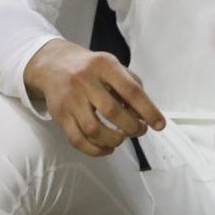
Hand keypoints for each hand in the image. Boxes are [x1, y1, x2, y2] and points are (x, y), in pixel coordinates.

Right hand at [24, 39, 165, 156]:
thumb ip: (132, 86)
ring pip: (93, 129)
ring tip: (123, 138)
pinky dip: (95, 150)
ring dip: (114, 139)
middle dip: (131, 127)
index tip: (159, 125)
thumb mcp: (114, 67)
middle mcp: (85, 81)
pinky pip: (77, 140)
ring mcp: (70, 99)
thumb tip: (145, 115)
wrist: (55, 65)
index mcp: (105, 66)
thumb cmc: (93, 68)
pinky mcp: (59, 116)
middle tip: (140, 131)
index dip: (147, 110)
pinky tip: (108, 148)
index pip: (130, 90)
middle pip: (112, 111)